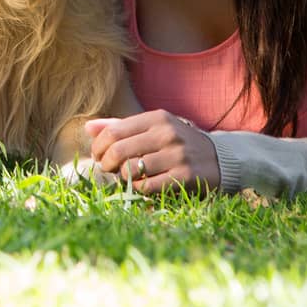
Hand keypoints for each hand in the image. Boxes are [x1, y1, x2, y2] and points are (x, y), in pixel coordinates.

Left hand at [85, 110, 220, 194]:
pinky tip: (141, 185)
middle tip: (108, 169)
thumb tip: (88, 127)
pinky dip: (138, 188)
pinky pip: (147, 186)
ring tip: (125, 177)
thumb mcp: (152, 128)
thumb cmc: (176, 143)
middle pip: (118, 150)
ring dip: (122, 177)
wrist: (219, 159)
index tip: (98, 156)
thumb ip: (120, 126)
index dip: (99, 147)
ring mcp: (177, 155)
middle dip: (106, 163)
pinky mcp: (185, 176)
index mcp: (156, 118)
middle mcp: (167, 133)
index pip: (113, 131)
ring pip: (131, 170)